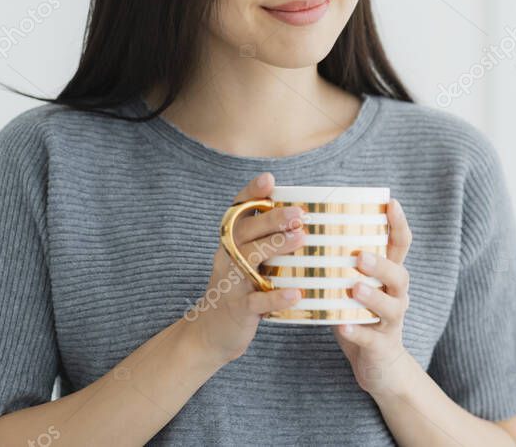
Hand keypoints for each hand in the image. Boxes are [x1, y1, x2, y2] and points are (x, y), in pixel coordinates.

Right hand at [184, 172, 307, 364]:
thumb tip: (306, 221)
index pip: (237, 213)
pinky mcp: (239, 310)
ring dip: (276, 246)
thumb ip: (266, 241)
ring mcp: (231, 284)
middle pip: (245, 232)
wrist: (209, 335)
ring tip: (302, 238)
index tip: (269, 179)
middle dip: (272, 219)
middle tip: (299, 212)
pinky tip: (296, 292)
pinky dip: (276, 297)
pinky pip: (256, 301)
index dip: (250, 194)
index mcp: (230, 244)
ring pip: (249, 260)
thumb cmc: (238, 291)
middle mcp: (228, 259)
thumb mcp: (245, 263)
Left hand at [333, 197, 414, 398]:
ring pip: (390, 305)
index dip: (399, 224)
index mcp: (390, 275)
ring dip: (372, 296)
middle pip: (399, 274)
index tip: (391, 203)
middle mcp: (397, 294)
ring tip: (354, 288)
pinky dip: (356, 331)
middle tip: (361, 256)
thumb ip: (340, 263)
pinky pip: (371, 337)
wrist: (379, 365)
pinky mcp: (381, 345)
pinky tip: (342, 326)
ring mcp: (391, 320)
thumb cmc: (359, 315)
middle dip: (381, 264)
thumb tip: (305, 230)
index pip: (401, 245)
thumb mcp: (354, 286)